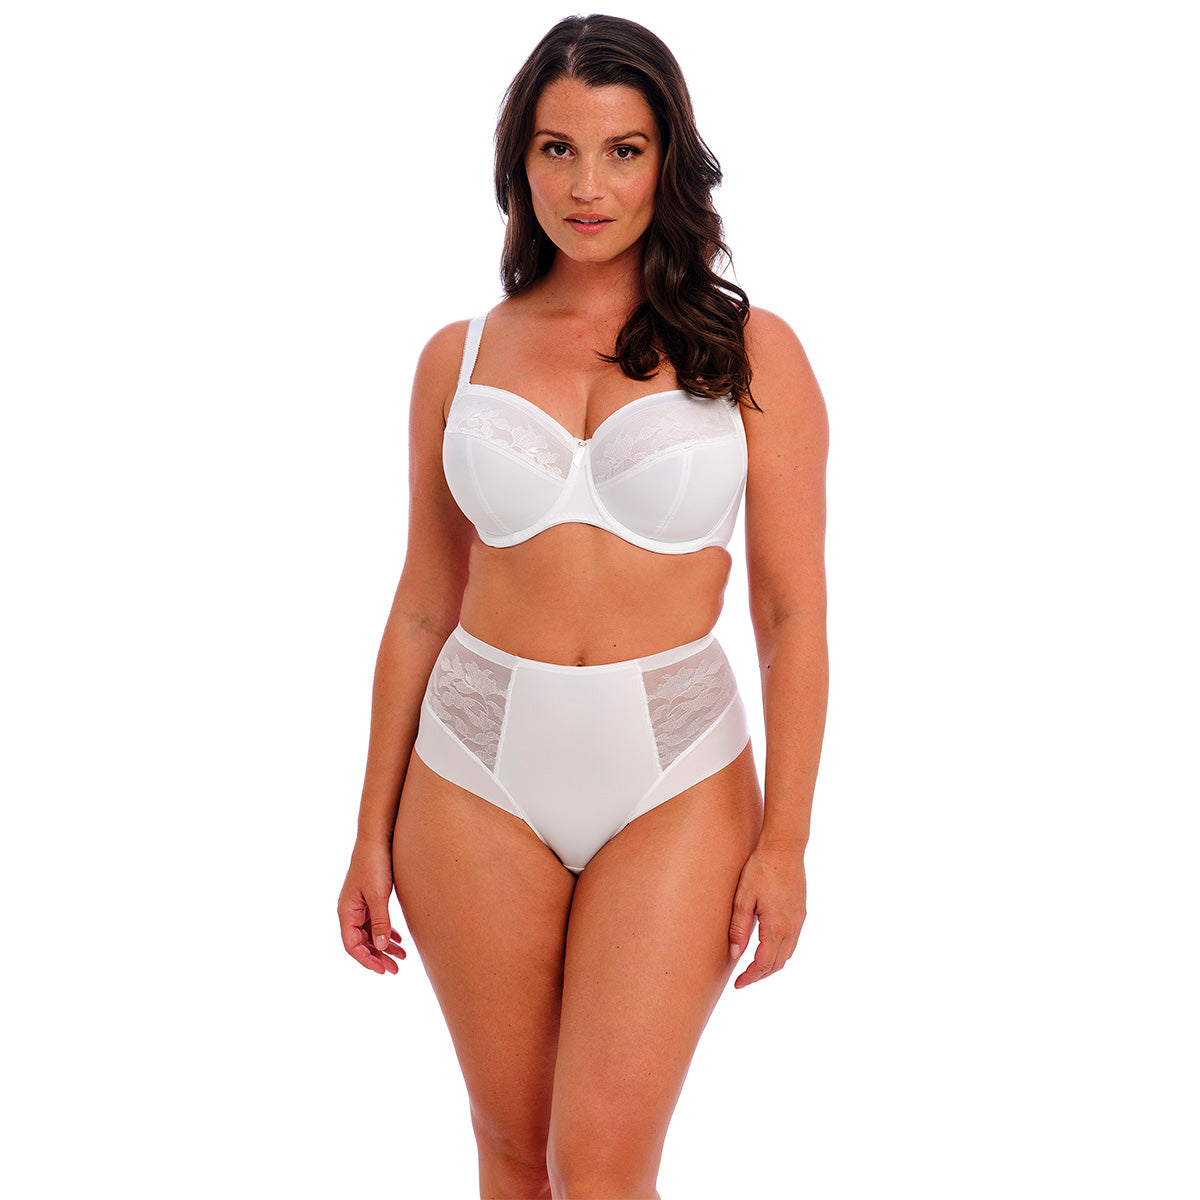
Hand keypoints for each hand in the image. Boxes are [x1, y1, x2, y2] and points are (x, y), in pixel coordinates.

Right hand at [338, 841, 405, 974]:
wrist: (377, 838)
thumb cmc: (375, 864)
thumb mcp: (378, 895)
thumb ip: (380, 921)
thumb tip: (381, 948)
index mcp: (346, 911)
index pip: (352, 945)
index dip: (366, 960)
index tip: (383, 970)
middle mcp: (350, 910)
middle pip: (361, 942)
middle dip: (378, 957)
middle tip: (396, 969)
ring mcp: (359, 905)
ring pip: (370, 933)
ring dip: (384, 946)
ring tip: (402, 957)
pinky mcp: (369, 898)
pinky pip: (375, 922)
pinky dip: (386, 932)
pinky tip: (398, 939)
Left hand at [728, 843, 805, 988]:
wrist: (785, 848)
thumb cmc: (760, 869)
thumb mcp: (743, 898)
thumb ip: (739, 928)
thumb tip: (735, 954)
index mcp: (776, 926)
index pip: (763, 963)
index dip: (750, 977)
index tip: (738, 984)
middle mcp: (792, 927)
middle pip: (777, 964)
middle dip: (760, 975)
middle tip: (743, 979)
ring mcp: (799, 920)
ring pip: (787, 954)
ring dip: (771, 965)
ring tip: (754, 968)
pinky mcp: (801, 912)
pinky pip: (793, 942)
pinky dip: (781, 952)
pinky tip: (769, 948)